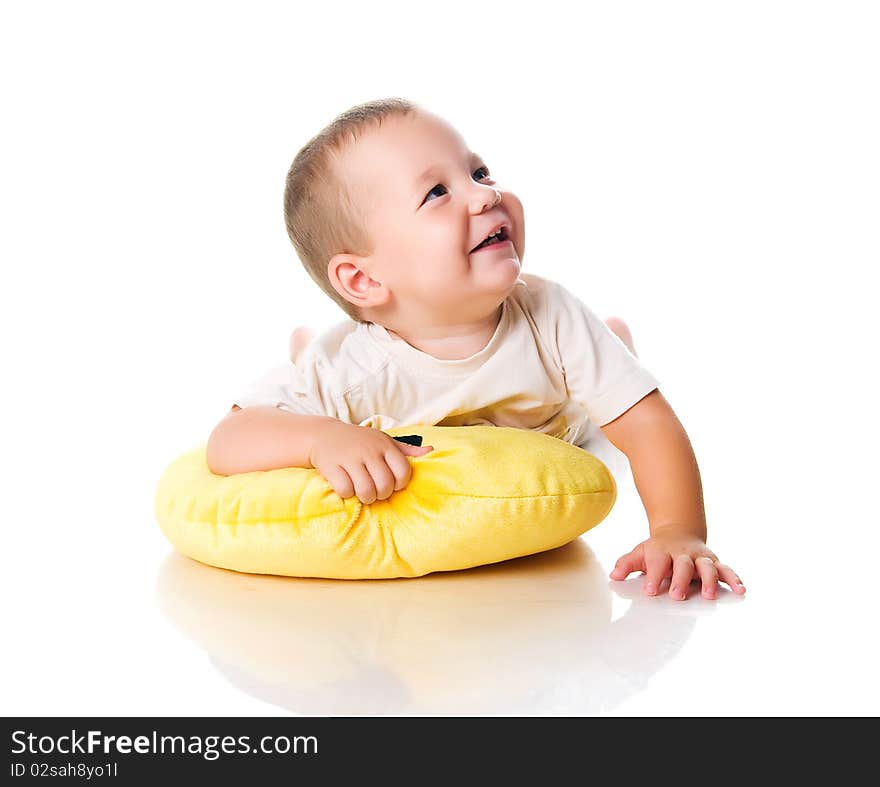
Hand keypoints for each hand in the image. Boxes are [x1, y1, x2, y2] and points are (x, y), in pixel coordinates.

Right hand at [308, 421, 433, 503]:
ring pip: (366, 491)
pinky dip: (346, 493)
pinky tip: (345, 486)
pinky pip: (345, 490)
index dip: (399, 484)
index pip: (403, 472)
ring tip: (362, 492)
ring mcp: (350, 458)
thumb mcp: (384, 440)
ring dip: (365, 497)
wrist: (325, 434)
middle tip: (375, 491)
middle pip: (385, 485)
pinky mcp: (332, 466)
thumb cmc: (360, 441)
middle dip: (381, 494)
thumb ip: (407, 450)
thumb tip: (431, 450)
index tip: (391, 484)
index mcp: (385, 446)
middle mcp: (369, 451)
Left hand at [610, 526, 745, 600]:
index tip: (649, 591)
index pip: (657, 563)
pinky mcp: (714, 562)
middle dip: (680, 580)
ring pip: (707, 567)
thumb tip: (614, 575)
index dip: (653, 576)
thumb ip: (626, 564)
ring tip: (709, 595)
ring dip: (709, 580)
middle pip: (682, 566)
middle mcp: (683, 554)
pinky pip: (726, 570)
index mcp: (662, 552)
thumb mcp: (639, 553)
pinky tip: (741, 590)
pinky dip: (734, 579)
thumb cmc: (657, 549)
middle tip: (676, 595)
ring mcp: (700, 558)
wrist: (678, 531)